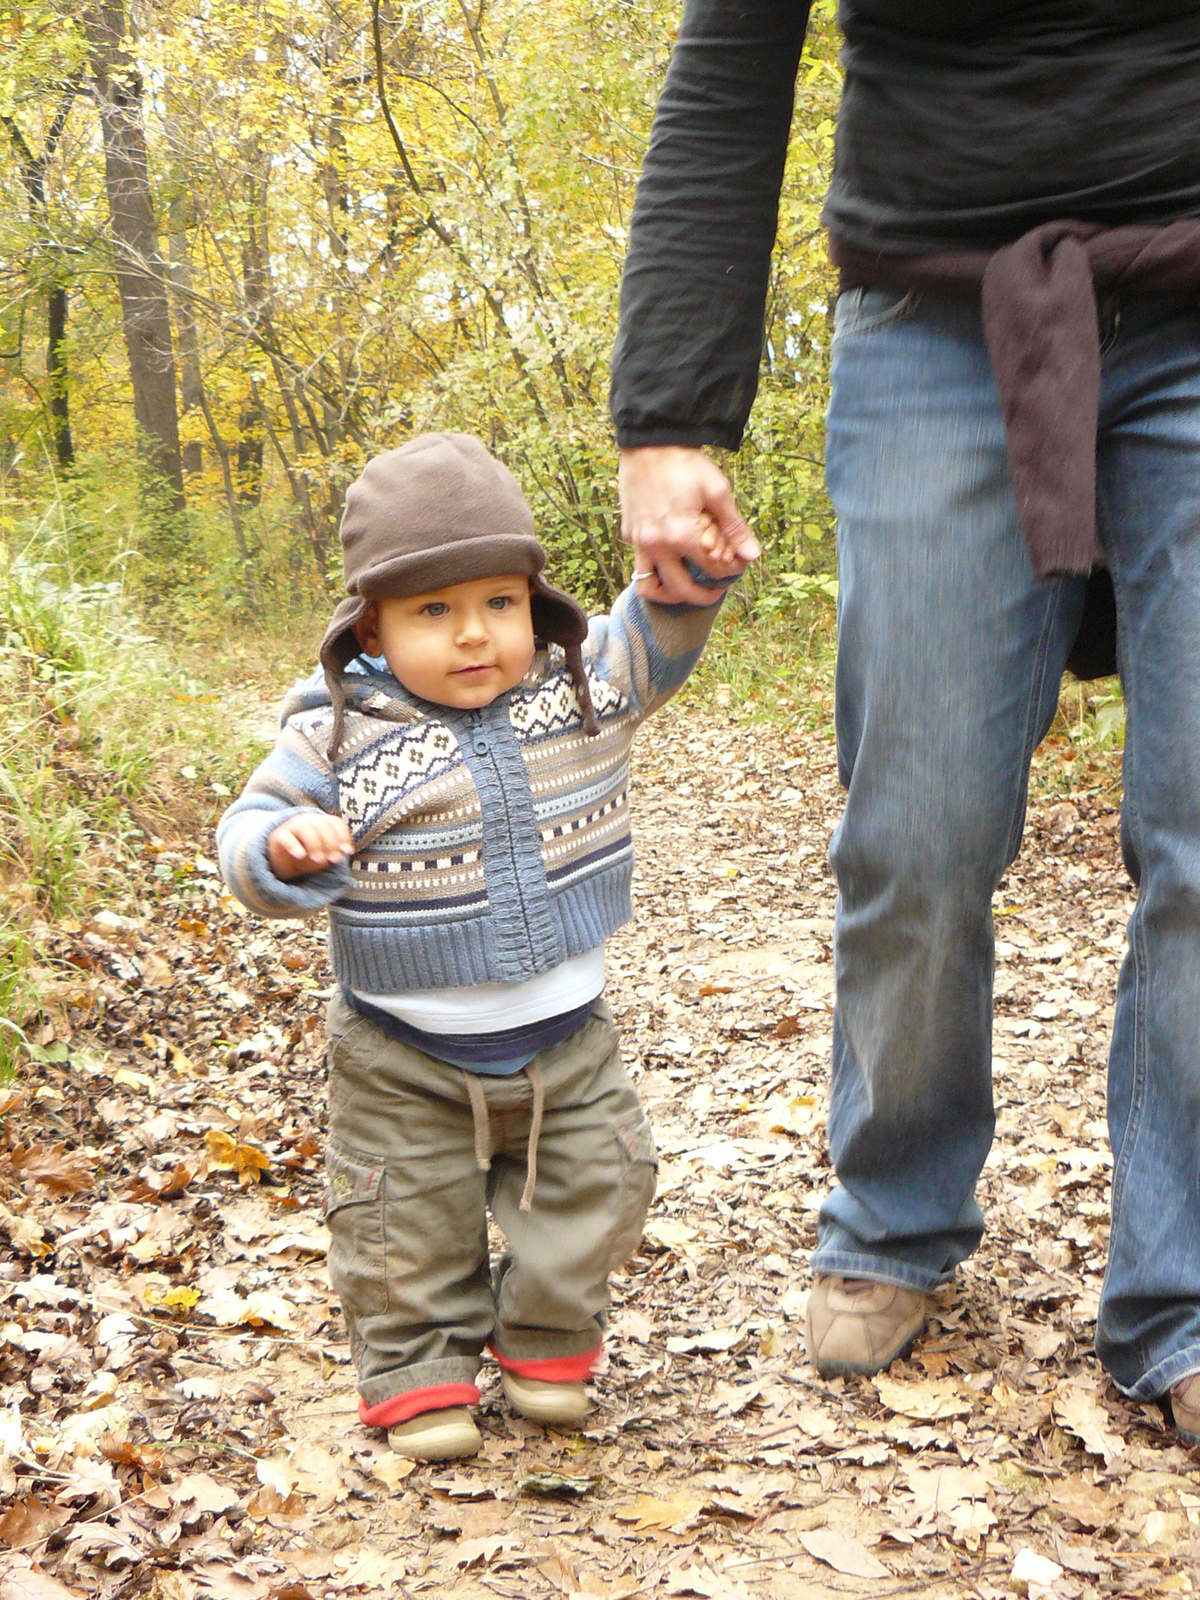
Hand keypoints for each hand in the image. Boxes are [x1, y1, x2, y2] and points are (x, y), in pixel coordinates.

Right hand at [268, 815, 353, 879]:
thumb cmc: (308, 858)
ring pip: (305, 828)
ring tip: (318, 860)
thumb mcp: (324, 857)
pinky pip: (285, 837)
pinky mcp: (277, 836)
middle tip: (333, 860)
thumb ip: (333, 854)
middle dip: (331, 843)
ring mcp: (291, 826)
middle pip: (321, 825)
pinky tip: (300, 855)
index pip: (335, 823)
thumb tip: (342, 854)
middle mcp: (307, 820)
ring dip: (315, 844)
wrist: (283, 863)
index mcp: (322, 823)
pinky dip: (293, 845)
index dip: (343, 836)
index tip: (347, 852)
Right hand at [619, 446, 760, 604]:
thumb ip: (735, 527)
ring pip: (648, 587)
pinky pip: (640, 563)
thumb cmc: (685, 463)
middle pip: (681, 590)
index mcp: (682, 536)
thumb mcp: (717, 491)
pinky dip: (655, 569)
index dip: (731, 571)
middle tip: (715, 593)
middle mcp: (657, 545)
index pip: (712, 570)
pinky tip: (671, 558)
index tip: (738, 566)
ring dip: (668, 594)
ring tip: (684, 588)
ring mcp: (639, 541)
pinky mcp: (629, 533)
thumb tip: (753, 554)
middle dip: (702, 597)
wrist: (649, 441)